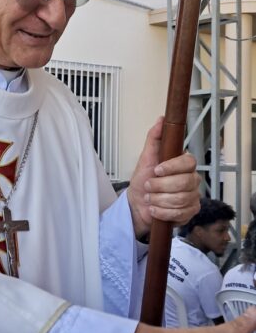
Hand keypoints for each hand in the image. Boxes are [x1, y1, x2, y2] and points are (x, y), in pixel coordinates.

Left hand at [127, 117, 199, 236]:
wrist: (138, 204)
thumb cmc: (143, 179)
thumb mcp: (146, 157)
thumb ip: (154, 138)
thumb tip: (161, 119)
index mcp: (184, 164)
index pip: (189, 162)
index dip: (172, 167)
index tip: (156, 170)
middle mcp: (192, 179)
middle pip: (185, 182)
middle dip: (160, 186)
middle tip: (148, 186)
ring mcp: (193, 196)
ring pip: (181, 199)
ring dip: (159, 200)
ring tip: (150, 198)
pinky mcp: (190, 212)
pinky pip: (180, 213)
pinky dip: (162, 212)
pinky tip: (154, 209)